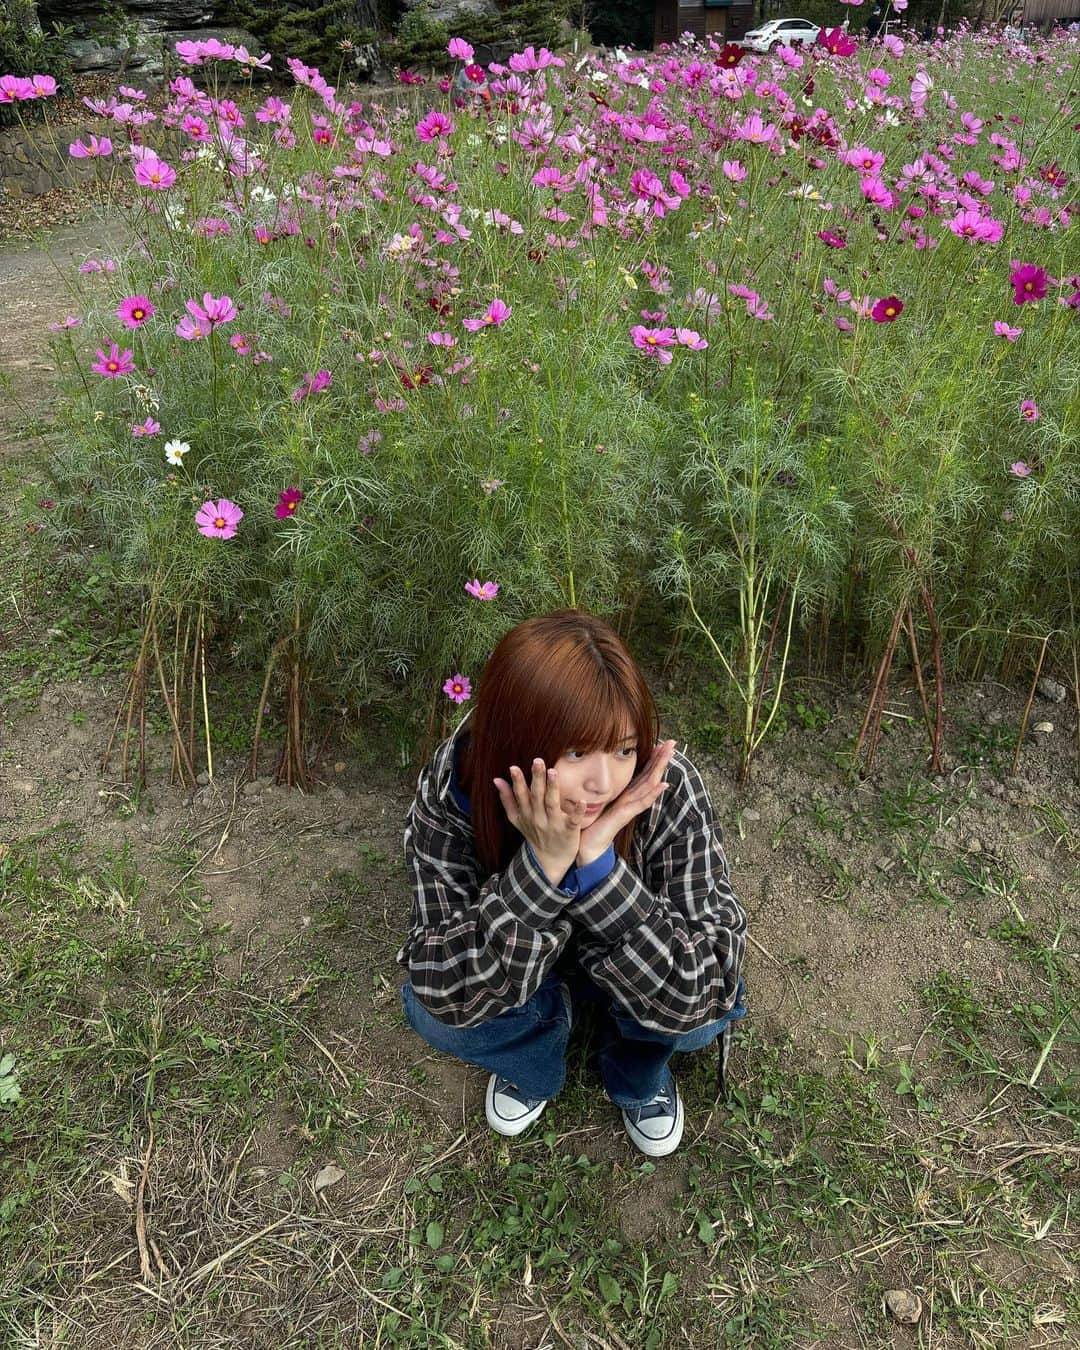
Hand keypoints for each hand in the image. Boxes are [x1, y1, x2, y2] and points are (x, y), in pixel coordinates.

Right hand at [493, 759, 588, 884]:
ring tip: (553, 771)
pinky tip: (582, 801)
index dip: (517, 781)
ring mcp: (553, 825)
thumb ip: (507, 798)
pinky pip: (573, 820)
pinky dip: (577, 811)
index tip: (514, 767)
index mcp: (526, 813)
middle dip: (536, 778)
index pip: (520, 795)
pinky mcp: (569, 830)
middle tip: (538, 761)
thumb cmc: (534, 833)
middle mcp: (538, 818)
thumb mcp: (516, 818)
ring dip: (552, 788)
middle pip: (536, 796)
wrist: (550, 860)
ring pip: (552, 804)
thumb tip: (496, 779)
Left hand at [576, 739, 675, 866]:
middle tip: (672, 742)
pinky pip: (641, 803)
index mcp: (625, 793)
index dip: (652, 757)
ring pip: (650, 785)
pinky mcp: (626, 816)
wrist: (588, 846)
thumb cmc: (592, 824)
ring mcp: (630, 807)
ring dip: (660, 769)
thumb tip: (600, 772)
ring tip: (670, 755)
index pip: (643, 772)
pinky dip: (653, 794)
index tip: (661, 742)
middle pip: (650, 775)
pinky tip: (663, 784)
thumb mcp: (599, 800)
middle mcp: (631, 798)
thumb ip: (603, 788)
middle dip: (661, 758)